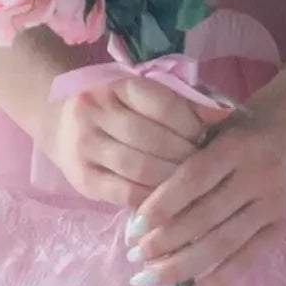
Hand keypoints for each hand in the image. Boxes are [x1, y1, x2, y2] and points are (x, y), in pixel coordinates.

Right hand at [39, 66, 222, 213]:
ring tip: (192, 184)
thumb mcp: (143, 95)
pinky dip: (153, 199)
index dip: (193, 124)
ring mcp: (85, 146)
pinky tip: (169, 201)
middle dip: (185, 155)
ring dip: (172, 179)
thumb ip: (182, 100)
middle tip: (207, 167)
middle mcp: (94, 111)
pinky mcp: (83, 179)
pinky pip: (126, 193)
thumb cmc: (119, 109)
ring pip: (140, 167)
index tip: (207, 137)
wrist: (62, 124)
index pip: (164, 105)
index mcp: (116, 85)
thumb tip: (223, 114)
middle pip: (153, 139)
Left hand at [125, 81, 285, 285]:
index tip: (132, 229)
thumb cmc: (246, 125)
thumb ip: (187, 159)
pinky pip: (246, 260)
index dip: (161, 206)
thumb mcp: (216, 126)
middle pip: (206, 217)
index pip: (193, 179)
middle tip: (134, 257)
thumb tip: (144, 212)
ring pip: (224, 244)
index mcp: (238, 145)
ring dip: (182, 266)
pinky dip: (216, 283)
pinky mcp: (283, 227)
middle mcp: (260, 176)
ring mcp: (275, 205)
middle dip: (165, 242)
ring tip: (149, 277)